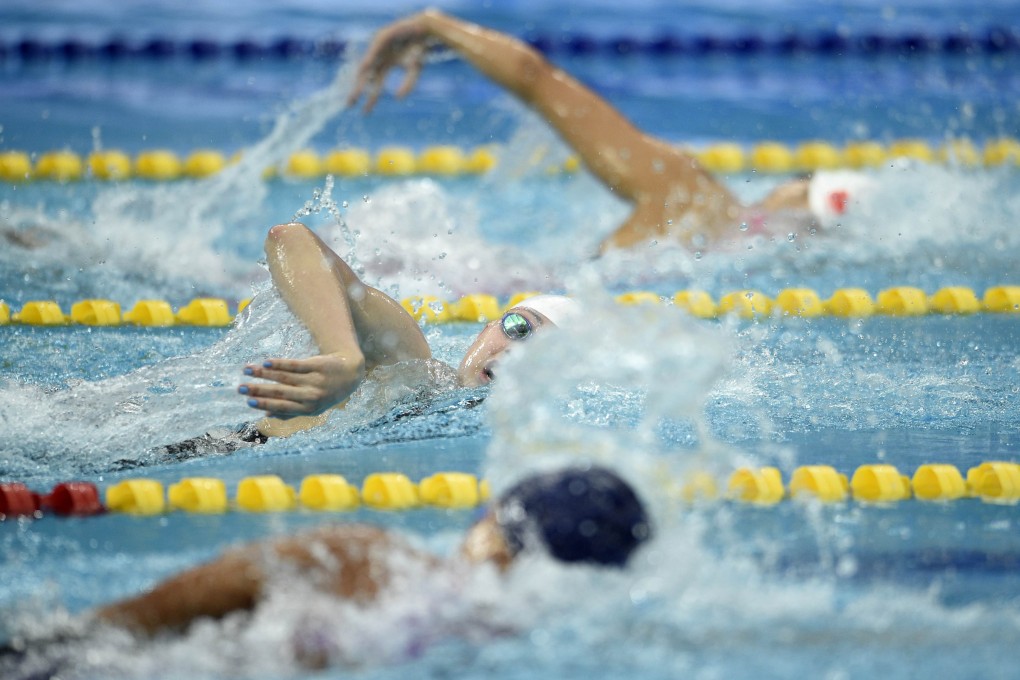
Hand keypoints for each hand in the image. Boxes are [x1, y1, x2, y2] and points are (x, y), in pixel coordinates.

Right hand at [239, 353, 366, 418]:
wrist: (350, 373)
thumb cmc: (327, 392)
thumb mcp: (314, 407)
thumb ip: (292, 412)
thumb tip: (268, 416)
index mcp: (308, 409)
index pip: (282, 407)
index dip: (264, 405)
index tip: (248, 402)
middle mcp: (312, 396)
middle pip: (280, 392)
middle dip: (258, 390)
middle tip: (240, 388)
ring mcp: (315, 380)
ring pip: (285, 377)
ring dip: (263, 374)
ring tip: (247, 370)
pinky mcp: (317, 365)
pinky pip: (295, 365)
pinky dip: (280, 364)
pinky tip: (266, 362)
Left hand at [347, 12, 433, 111]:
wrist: (423, 30)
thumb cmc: (419, 49)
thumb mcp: (415, 71)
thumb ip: (408, 85)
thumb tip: (397, 98)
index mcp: (385, 67)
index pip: (375, 86)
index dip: (370, 99)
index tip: (365, 113)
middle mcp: (378, 59)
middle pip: (365, 78)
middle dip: (357, 91)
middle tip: (349, 105)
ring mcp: (378, 49)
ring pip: (365, 66)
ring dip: (359, 79)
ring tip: (355, 92)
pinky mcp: (381, 38)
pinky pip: (373, 50)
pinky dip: (369, 59)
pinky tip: (364, 69)